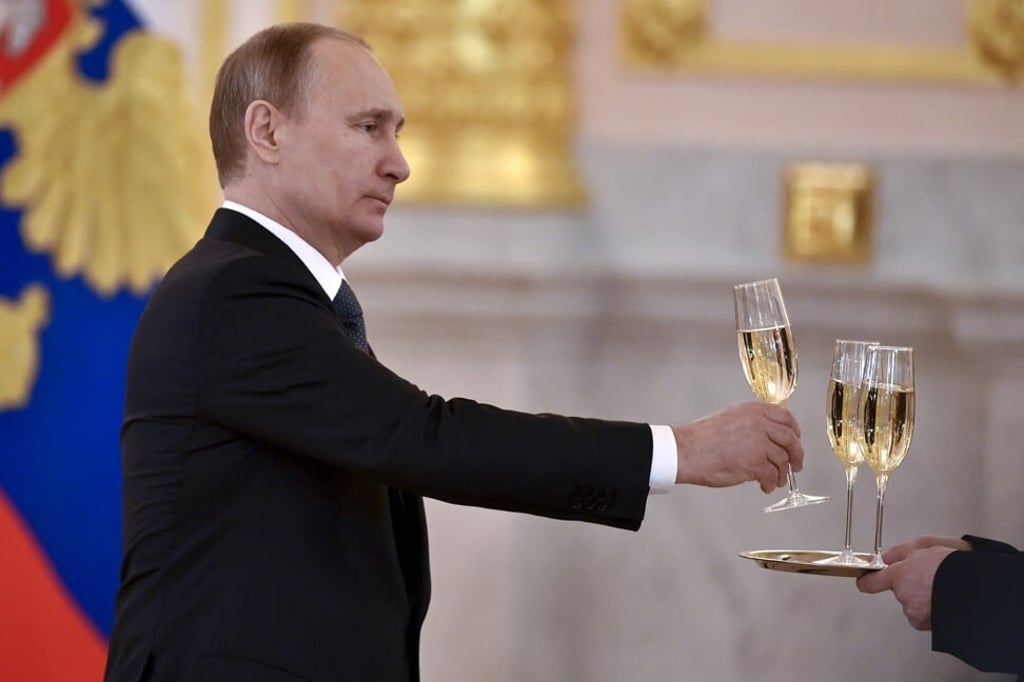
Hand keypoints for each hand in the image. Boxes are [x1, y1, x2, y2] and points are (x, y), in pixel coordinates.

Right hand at [672, 401, 802, 491]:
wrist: (686, 451)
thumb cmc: (701, 438)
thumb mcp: (729, 418)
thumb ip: (751, 422)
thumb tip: (769, 437)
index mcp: (752, 410)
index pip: (786, 417)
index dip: (795, 430)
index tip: (796, 439)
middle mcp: (758, 424)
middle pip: (790, 439)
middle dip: (796, 455)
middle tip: (796, 464)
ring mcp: (758, 443)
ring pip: (782, 460)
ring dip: (782, 473)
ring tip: (775, 481)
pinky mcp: (754, 463)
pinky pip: (771, 475)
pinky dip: (770, 483)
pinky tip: (764, 486)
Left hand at [856, 535, 969, 629]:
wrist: (979, 589)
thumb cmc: (955, 565)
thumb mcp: (925, 545)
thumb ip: (900, 552)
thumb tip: (886, 558)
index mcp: (900, 576)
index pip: (871, 582)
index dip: (867, 581)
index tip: (864, 581)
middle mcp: (905, 597)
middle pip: (900, 591)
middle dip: (911, 585)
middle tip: (931, 577)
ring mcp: (917, 614)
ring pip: (914, 604)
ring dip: (924, 598)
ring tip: (943, 588)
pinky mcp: (929, 626)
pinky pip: (926, 616)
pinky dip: (933, 610)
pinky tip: (946, 601)